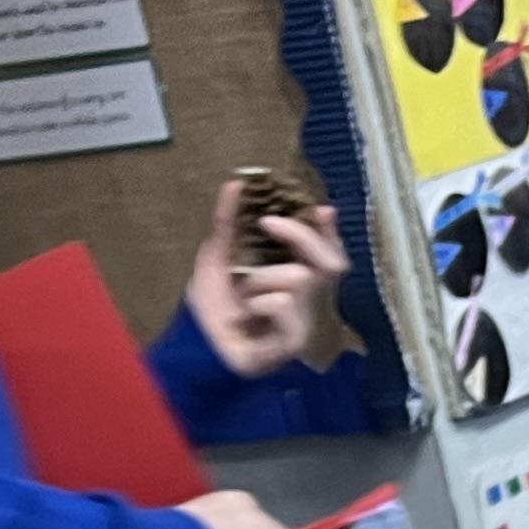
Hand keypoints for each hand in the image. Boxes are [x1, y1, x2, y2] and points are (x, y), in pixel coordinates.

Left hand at [184, 181, 348, 378]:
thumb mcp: (217, 255)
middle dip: (301, 235)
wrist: (197, 345)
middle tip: (268, 222)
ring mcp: (304, 322)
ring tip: (242, 298)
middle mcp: (306, 300)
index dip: (330, 232)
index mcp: (294, 279)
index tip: (322, 210)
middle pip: (331, 262)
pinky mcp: (295, 340)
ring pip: (298, 278)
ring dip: (259, 280)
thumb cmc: (213, 307)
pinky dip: (258, 303)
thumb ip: (228, 222)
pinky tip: (248, 319)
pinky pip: (283, 303)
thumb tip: (235, 183)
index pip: (328, 253)